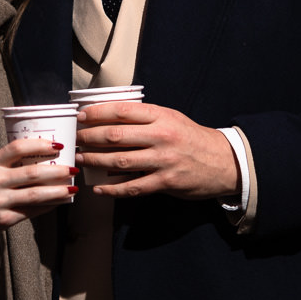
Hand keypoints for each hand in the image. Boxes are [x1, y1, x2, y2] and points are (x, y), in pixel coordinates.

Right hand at [0, 138, 77, 228]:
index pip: (18, 148)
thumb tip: (47, 156)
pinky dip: (48, 205)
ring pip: (36, 194)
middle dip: (57, 171)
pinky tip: (58, 201)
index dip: (40, 145)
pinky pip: (32, 211)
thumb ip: (10, 163)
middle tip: (73, 168)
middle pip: (32, 173)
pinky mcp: (3, 219)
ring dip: (58, 191)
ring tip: (72, 188)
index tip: (58, 146)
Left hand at [75, 102, 239, 200]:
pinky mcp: (166, 182)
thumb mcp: (172, 118)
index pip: (123, 111)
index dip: (97, 113)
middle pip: (116, 135)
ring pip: (120, 161)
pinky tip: (98, 187)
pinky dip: (112, 189)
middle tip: (76, 139)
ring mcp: (163, 161)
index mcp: (162, 117)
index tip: (81, 116)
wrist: (224, 162)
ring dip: (95, 160)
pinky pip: (133, 187)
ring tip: (81, 158)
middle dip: (90, 137)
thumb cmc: (192, 138)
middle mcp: (161, 136)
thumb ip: (146, 118)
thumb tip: (111, 118)